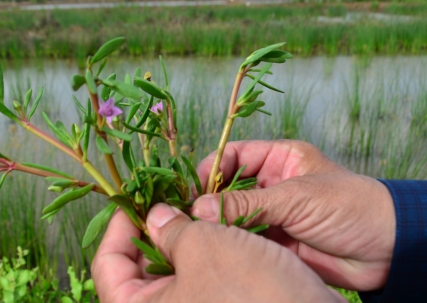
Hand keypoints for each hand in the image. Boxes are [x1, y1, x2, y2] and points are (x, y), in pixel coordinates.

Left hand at [92, 204, 346, 302]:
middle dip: (151, 228)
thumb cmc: (253, 292)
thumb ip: (171, 228)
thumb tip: (156, 215)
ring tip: (192, 207)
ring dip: (178, 237)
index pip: (108, 264)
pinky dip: (199, 251)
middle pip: (137, 268)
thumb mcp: (205, 248)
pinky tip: (213, 228)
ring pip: (170, 270)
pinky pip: (196, 277)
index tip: (135, 199)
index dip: (118, 225)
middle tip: (166, 198)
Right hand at [191, 140, 395, 290]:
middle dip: (209, 199)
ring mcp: (272, 213)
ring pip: (233, 215)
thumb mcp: (296, 197)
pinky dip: (231, 242)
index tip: (192, 188)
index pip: (234, 156)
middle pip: (228, 187)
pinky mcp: (274, 241)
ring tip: (199, 231)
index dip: (211, 169)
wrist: (386, 249)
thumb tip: (200, 208)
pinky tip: (217, 246)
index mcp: (280, 158)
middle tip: (191, 214)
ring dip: (218, 223)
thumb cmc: (348, 206)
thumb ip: (247, 203)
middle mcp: (272, 183)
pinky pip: (244, 238)